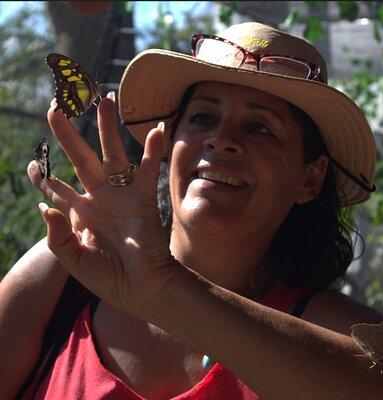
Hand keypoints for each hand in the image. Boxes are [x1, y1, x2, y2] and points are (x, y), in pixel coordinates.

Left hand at [27, 96, 176, 317]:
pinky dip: (152, 153)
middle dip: (68, 135)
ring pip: (113, 156)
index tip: (32, 162)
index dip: (43, 175)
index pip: (57, 187)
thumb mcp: (74, 261)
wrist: (141, 289)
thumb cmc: (108, 278)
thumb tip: (43, 205)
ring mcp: (122, 196)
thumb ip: (57, 237)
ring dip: (109, 129)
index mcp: (81, 213)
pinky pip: (147, 172)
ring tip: (106, 100)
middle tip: (55, 107)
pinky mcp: (143, 200)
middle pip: (81, 159)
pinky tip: (156, 130)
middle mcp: (100, 198)